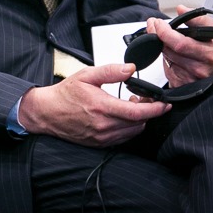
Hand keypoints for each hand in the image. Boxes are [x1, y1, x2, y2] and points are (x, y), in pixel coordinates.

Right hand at [17, 64, 169, 146]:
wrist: (48, 112)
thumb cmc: (65, 94)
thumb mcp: (86, 75)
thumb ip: (110, 71)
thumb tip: (130, 68)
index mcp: (102, 107)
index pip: (137, 112)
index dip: (155, 109)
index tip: (164, 104)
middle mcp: (104, 125)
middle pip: (139, 123)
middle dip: (148, 112)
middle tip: (144, 99)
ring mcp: (103, 137)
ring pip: (133, 131)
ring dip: (138, 120)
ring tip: (131, 105)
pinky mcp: (100, 143)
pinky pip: (123, 138)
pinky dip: (129, 127)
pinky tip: (122, 116)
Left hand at [151, 6, 212, 86]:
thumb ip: (197, 18)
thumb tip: (181, 9)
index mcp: (209, 55)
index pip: (180, 44)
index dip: (164, 33)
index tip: (157, 23)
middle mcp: (200, 70)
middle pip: (169, 51)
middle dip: (158, 37)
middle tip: (155, 26)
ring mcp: (191, 80)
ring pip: (166, 60)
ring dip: (162, 48)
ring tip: (166, 39)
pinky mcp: (183, 86)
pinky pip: (166, 71)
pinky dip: (166, 60)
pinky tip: (172, 54)